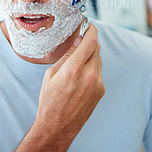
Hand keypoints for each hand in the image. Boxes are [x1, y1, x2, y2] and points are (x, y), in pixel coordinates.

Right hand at [36, 23, 104, 146]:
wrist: (58, 126)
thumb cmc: (50, 99)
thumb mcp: (52, 74)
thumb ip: (68, 55)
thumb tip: (79, 40)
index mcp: (74, 69)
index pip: (90, 41)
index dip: (91, 30)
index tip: (89, 25)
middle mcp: (89, 75)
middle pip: (96, 48)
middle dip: (89, 42)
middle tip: (81, 42)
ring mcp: (97, 84)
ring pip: (98, 60)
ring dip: (91, 56)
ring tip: (77, 65)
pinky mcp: (101, 90)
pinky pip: (99, 71)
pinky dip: (92, 68)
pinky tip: (80, 77)